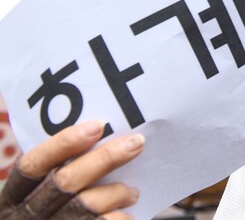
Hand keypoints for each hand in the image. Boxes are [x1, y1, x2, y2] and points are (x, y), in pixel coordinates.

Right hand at [0, 120, 142, 219]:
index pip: (33, 164)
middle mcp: (28, 213)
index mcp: (17, 194)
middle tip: (136, 142)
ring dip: (116, 192)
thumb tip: (101, 135)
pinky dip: (119, 218)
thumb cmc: (51, 210)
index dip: (63, 143)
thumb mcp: (40, 192)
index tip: (98, 125)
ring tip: (133, 192)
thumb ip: (60, 169)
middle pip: (66, 182)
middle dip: (104, 158)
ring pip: (86, 204)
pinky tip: (128, 215)